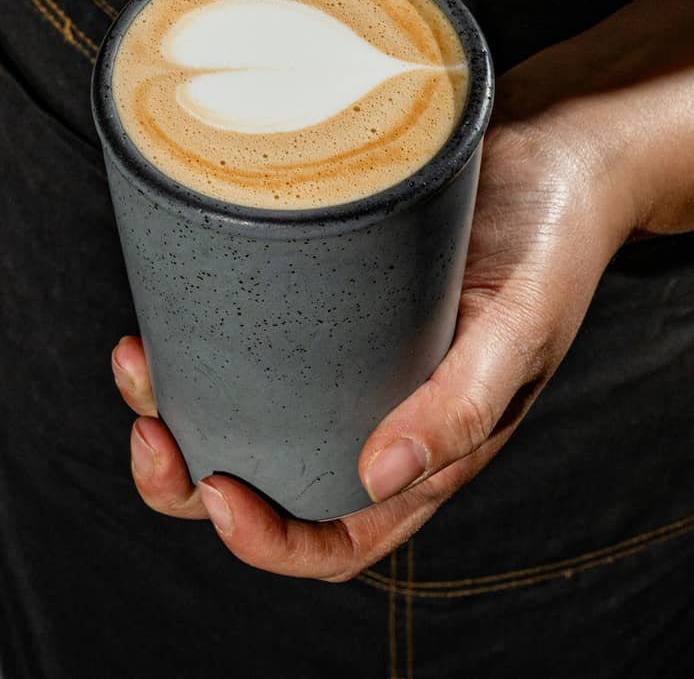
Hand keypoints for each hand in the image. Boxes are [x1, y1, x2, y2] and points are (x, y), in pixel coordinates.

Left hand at [109, 108, 635, 579]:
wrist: (555, 152)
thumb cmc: (549, 247)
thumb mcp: (519, 329)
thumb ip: (460, 406)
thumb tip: (376, 478)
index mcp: (426, 450)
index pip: (338, 537)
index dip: (269, 541)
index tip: (219, 491)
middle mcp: (374, 409)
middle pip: (269, 481)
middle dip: (191, 480)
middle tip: (149, 431)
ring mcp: (345, 349)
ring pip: (243, 406)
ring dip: (177, 404)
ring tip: (138, 362)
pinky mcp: (323, 287)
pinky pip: (251, 328)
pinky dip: (199, 330)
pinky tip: (168, 302)